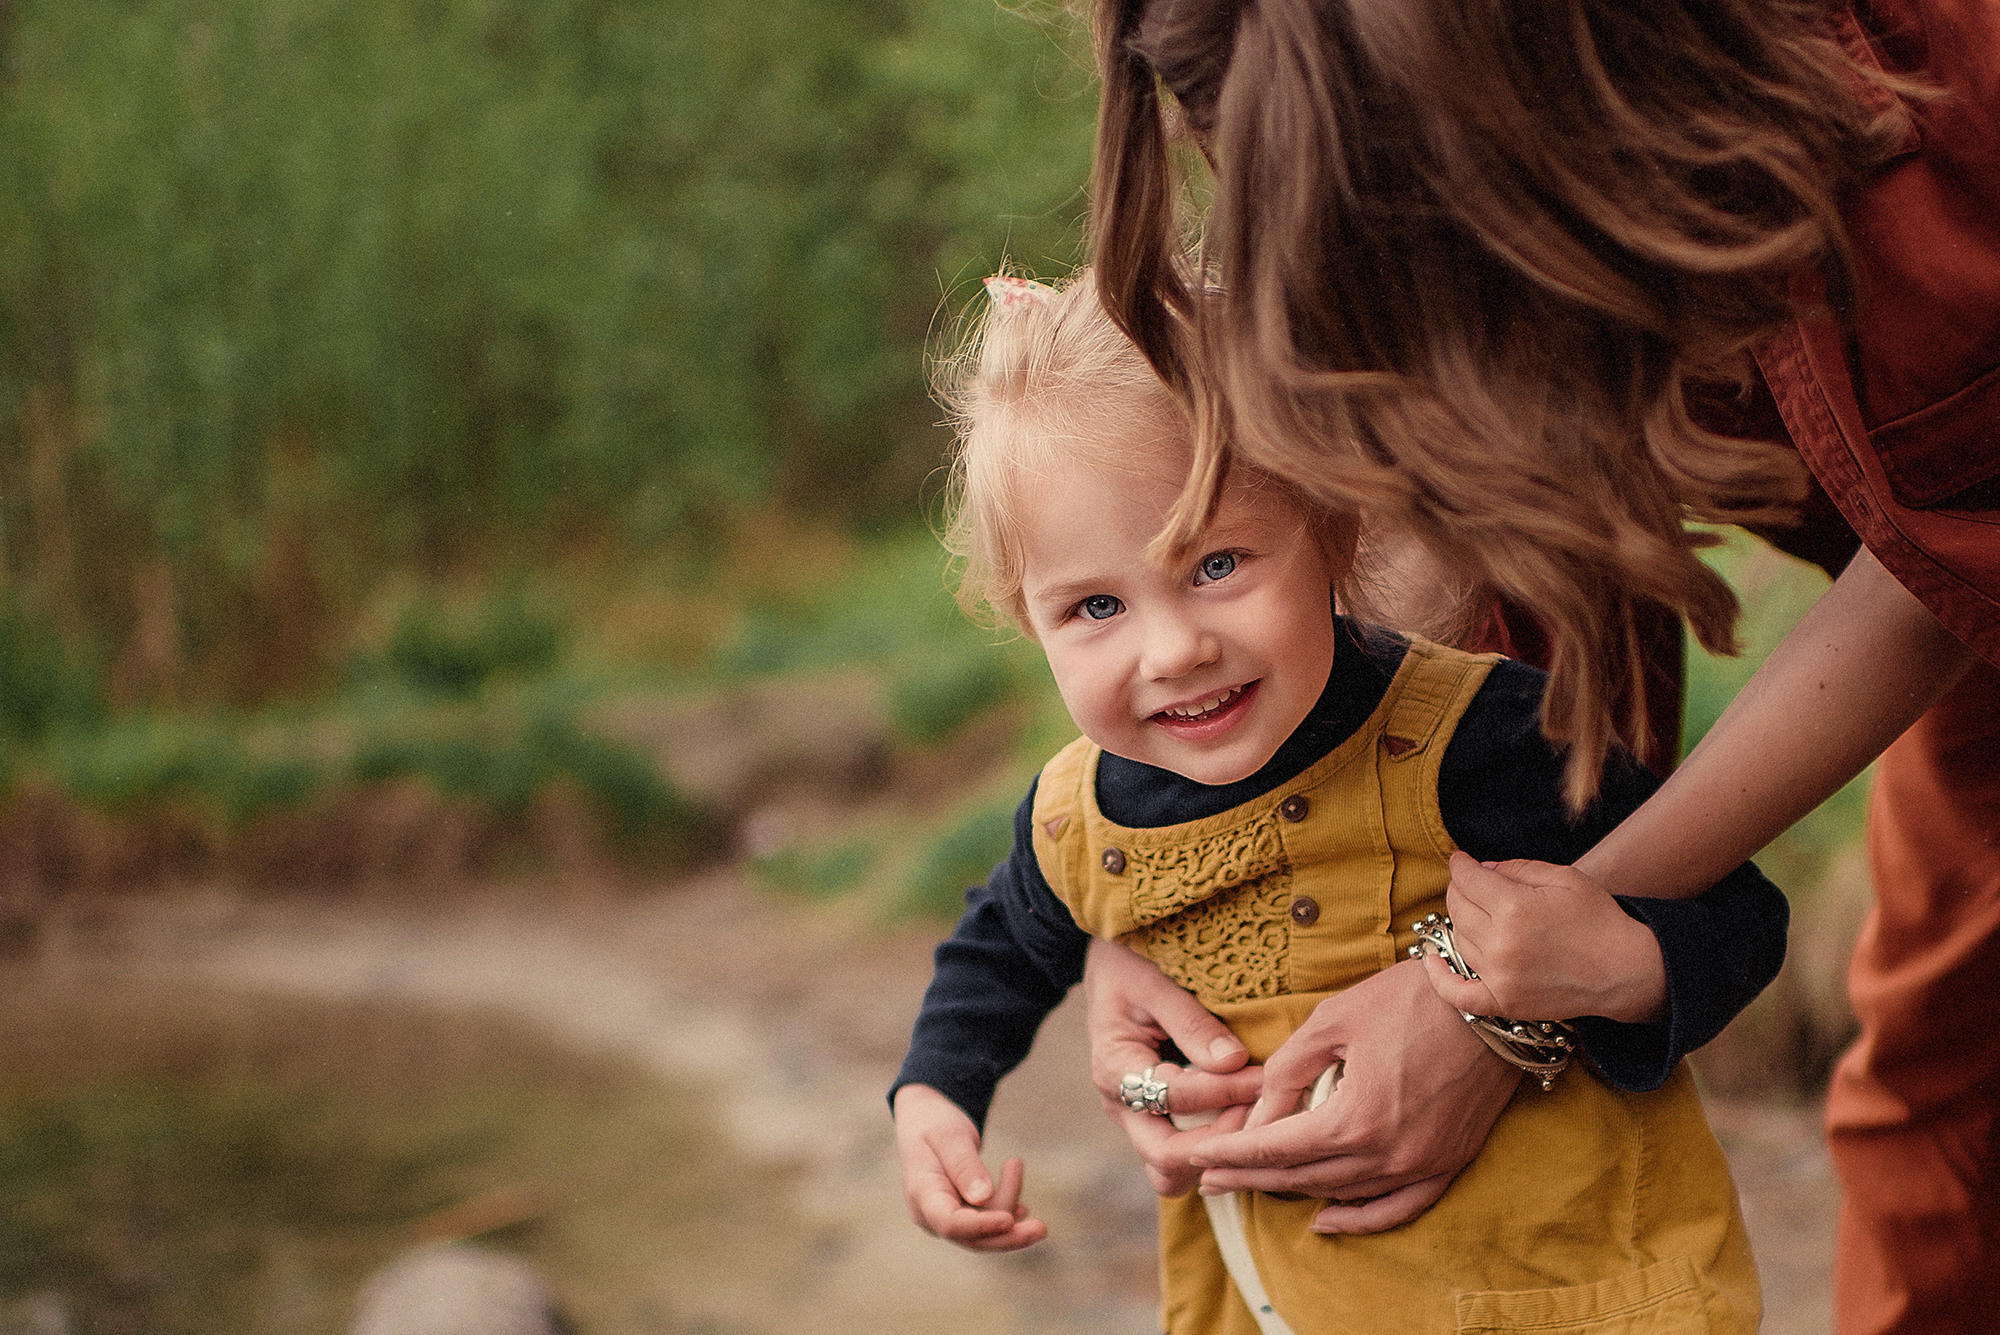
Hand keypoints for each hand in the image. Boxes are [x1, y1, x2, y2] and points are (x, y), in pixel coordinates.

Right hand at [892, 1084, 1046, 1250]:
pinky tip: (1023, 1207)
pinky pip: (988, 1222)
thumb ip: (964, 1165)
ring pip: (986, 1229)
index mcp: (922, 1193)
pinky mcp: (960, 1215)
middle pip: (972, 1239)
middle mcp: (930, 1214)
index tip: (1009, 1220)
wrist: (926, 1120)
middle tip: (1042, 1229)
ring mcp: (945, 1217)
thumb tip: (984, 1198)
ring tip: (1014, 1163)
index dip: (981, 1226)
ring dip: (1008, 1201)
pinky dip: (1006, 1209)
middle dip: (1008, 1236)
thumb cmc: (935, 1122)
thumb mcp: (949, 1135)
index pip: (950, 1223)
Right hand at [1084, 938, 1263, 1193]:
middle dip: (1219, 1143)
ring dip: (1213, 1156)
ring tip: (1253, 1122)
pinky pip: (1179, 1159)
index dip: (1225, 1091)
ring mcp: (1134, 1119)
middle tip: (1260, 1113)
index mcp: (1115, 1067)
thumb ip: (1190, 1022)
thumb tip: (1233, 1061)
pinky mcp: (1152, 1122)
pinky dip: (1210, 1151)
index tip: (1265, 1077)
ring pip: (1169, 1173)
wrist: (1107, 972)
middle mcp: (1120, 1105)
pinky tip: (1243, 1124)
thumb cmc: (1128, 969)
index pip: (1174, 1096)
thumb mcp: (1154, 983)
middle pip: (1165, 1159)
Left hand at [1188, 958, 1519, 1232]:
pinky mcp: (1449, 1162)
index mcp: (1354, 1120)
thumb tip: (1255, 1118)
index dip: (1232, 1155)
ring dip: (1295, 1193)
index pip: (1275, 1150)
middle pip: (1303, 1179)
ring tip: (1254, 1186)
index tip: (1199, 1158)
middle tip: (1210, 1178)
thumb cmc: (1408, 999)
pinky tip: (1326, 1220)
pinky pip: (1398, 1207)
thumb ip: (1287, 1074)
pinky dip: (1360, 1218)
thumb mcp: (1331, 1022)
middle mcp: (1388, 1155)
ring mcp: (1423, 1164)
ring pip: (1343, 1194)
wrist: (1491, 998)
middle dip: (1251, 1178)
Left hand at [1422, 852, 1665, 1023]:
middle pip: (1458, 908)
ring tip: (1477, 913)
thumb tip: (1481, 870)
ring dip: (1461, 922)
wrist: (1625, 970)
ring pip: (1458, 939)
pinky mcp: (1505, 1003)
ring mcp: (1500, 977)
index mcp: (1514, 908)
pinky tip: (1431, 959)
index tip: (1459, 860)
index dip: (1460, 865)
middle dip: (1460, 890)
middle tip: (1472, 884)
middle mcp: (1501, 944)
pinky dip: (1438, 978)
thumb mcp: (1563, 877)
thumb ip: (1517, 869)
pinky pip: (1457, 994)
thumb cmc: (1598, 919)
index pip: (1467, 880)